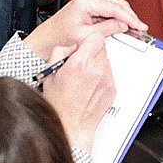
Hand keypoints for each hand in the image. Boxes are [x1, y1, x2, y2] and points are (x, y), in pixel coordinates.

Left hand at [26, 0, 144, 62]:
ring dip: (126, 16)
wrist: (50, 35)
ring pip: (117, 5)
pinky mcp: (94, 1)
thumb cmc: (60, 34)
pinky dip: (119, 15)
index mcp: (87, 0)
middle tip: (140, 29)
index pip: (116, 8)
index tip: (140, 26)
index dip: (131, 19)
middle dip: (131, 17)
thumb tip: (123, 26)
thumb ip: (106, 29)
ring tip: (134, 28)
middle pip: (119, 4)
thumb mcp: (85, 35)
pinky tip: (124, 24)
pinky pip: (112, 7)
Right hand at [38, 31, 116, 146]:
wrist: (72, 125)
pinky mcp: (112, 88)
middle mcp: (96, 70)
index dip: (87, 40)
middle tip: (80, 63)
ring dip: (96, 63)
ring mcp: (106, 79)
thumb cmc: (59, 104)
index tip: (82, 45)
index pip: (95, 37)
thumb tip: (70, 45)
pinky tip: (90, 86)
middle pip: (101, 47)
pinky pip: (110, 73)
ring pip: (106, 60)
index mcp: (79, 64)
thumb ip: (60, 53)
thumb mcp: (50, 74)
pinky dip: (101, 75)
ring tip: (84, 77)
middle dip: (91, 52)